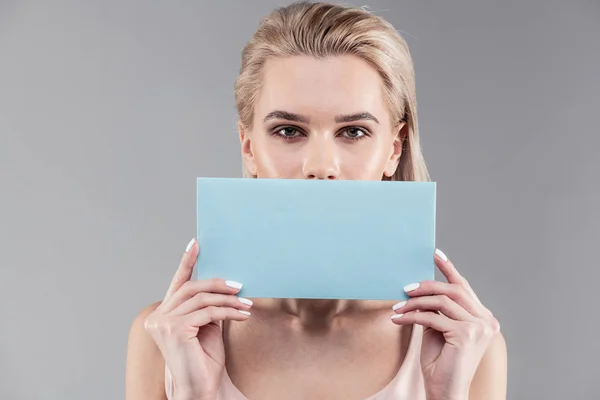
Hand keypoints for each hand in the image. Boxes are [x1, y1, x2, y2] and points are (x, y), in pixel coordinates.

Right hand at [143, 238, 252, 399]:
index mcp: (163, 314)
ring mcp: (163, 323)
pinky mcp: (174, 329)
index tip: (196, 244)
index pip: (177, 284)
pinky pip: (208, 312)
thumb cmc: (204, 359)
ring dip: (229, 301)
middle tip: (240, 286)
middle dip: (218, 284)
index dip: (186, 262)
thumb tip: (224, 283)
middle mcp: (158, 316)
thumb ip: (208, 304)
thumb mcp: (207, 324)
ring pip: (201, 299)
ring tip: (247, 305)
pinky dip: (229, 312)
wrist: (202, 387)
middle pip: (191, 288)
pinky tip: (242, 316)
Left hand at [391, 249, 499, 399]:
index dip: (448, 268)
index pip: (464, 287)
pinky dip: (412, 316)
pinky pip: (432, 317)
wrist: (445, 391)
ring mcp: (479, 327)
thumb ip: (436, 310)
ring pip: (441, 302)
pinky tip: (398, 319)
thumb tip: (419, 288)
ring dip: (415, 302)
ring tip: (397, 307)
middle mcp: (486, 320)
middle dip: (426, 286)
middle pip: (453, 290)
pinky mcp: (466, 334)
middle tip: (405, 288)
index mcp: (483, 318)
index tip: (434, 254)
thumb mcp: (438, 329)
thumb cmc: (441, 363)